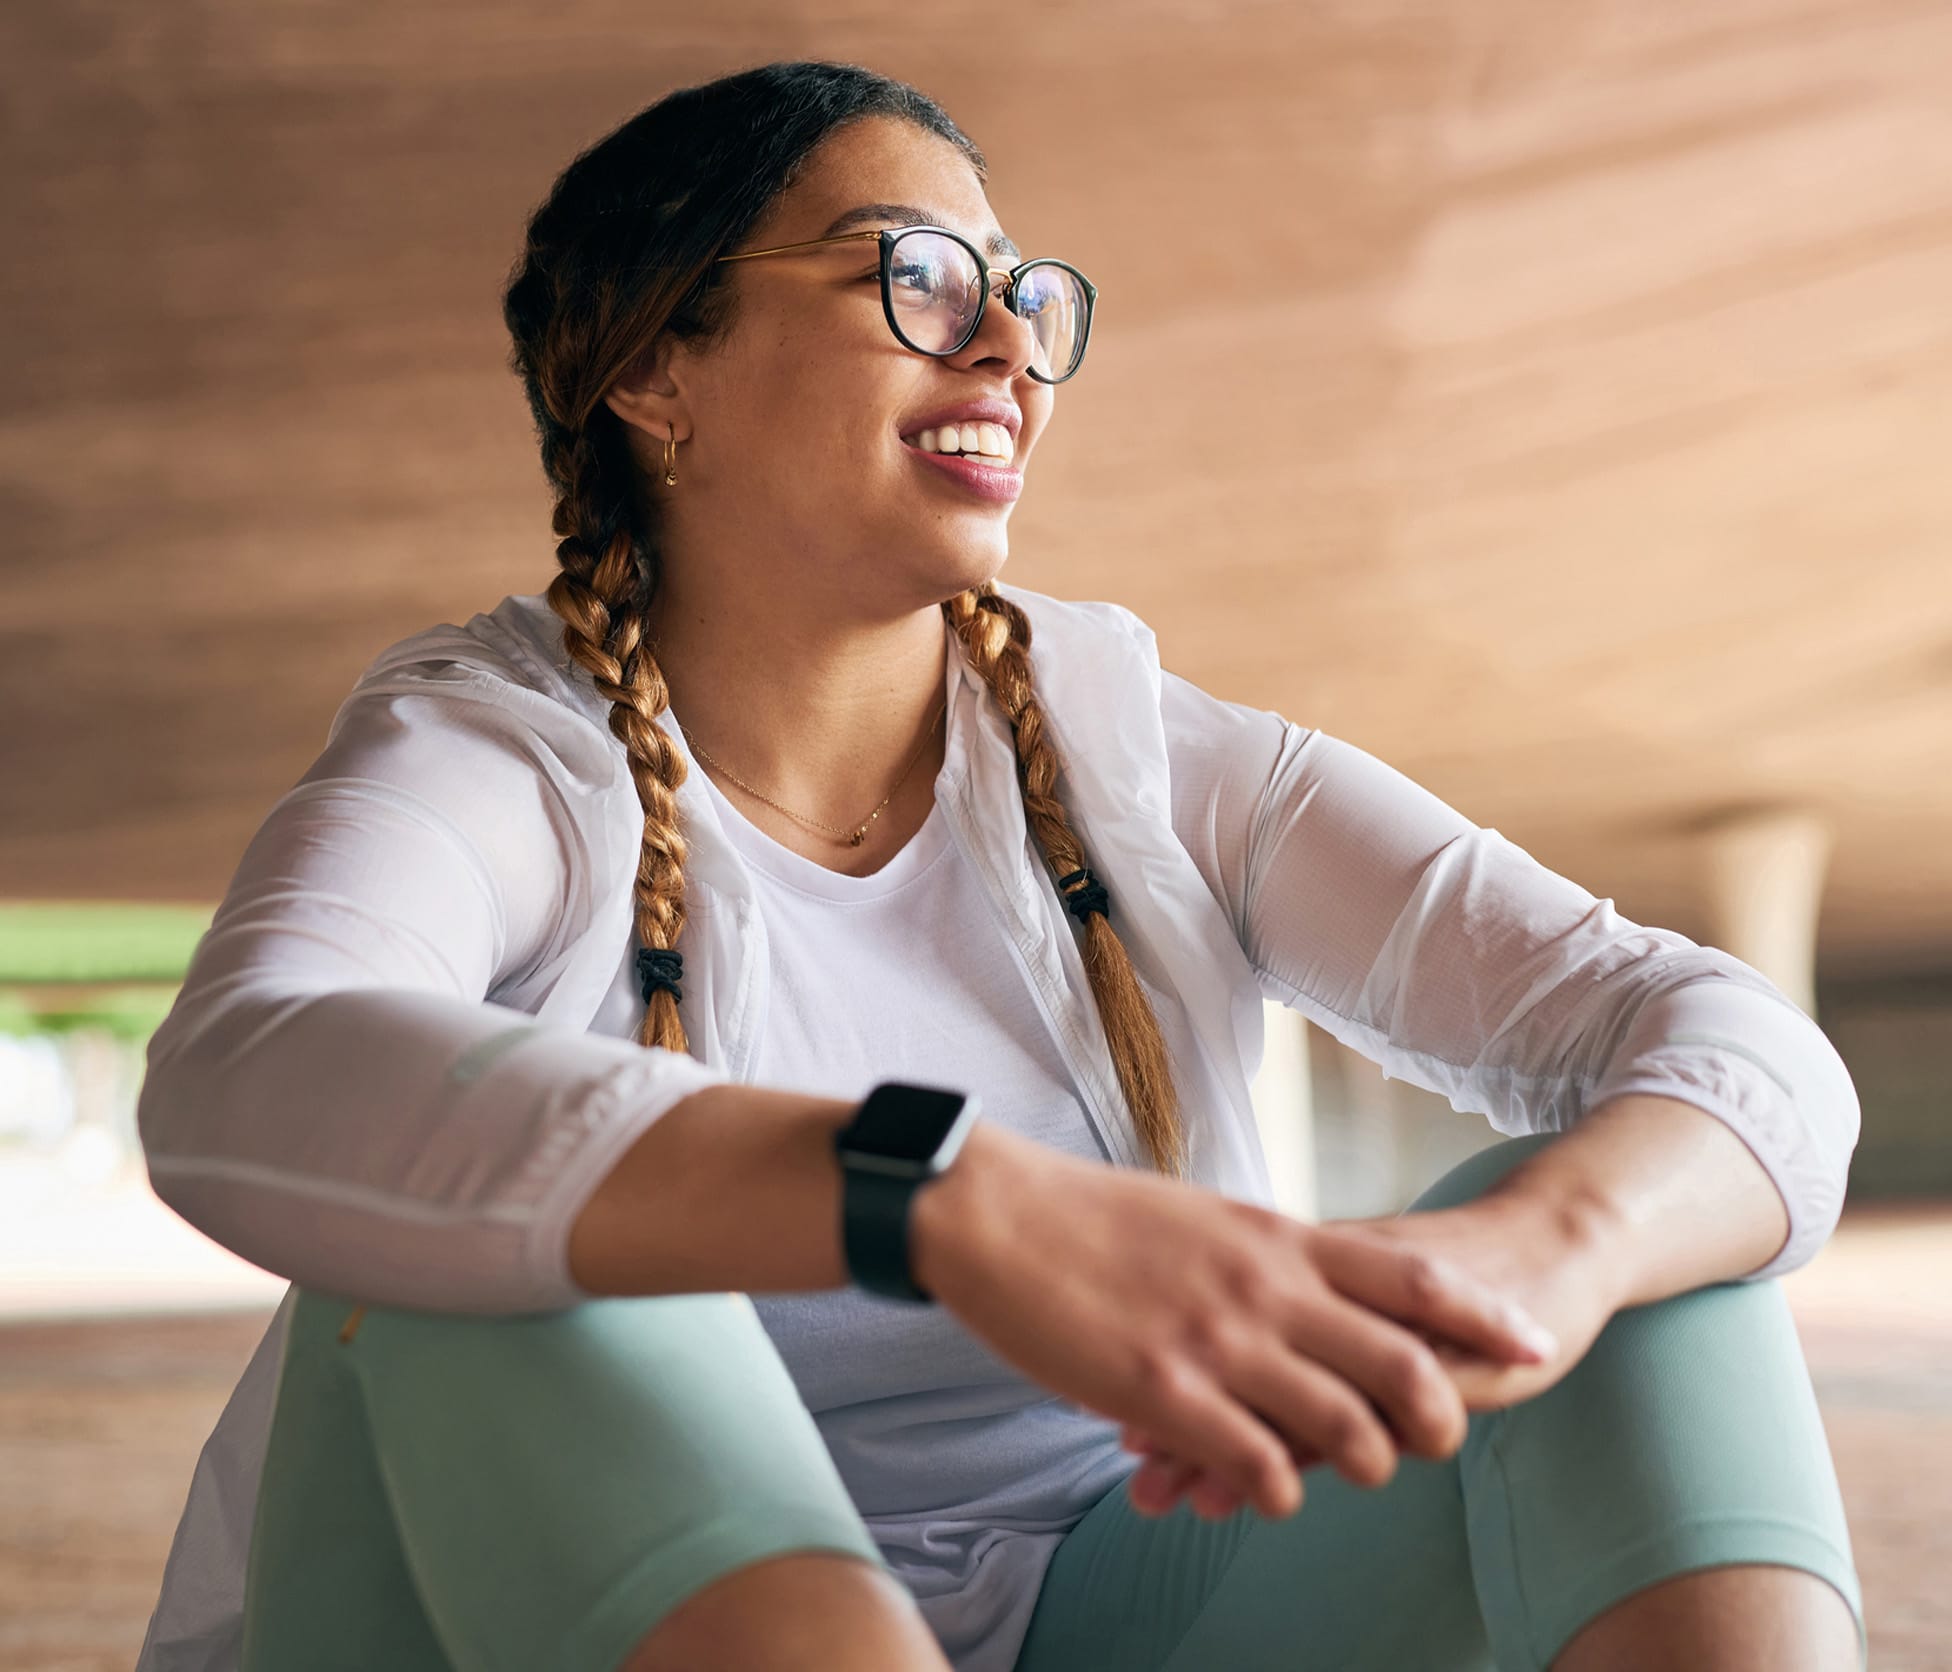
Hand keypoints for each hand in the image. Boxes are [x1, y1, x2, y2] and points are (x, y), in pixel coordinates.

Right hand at [910, 1125, 1565, 1521]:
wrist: (996, 1215)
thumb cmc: (1093, 1215)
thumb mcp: (1206, 1217)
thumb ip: (1268, 1256)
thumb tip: (1311, 1284)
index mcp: (1276, 1238)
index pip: (1413, 1277)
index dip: (1484, 1316)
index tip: (1534, 1345)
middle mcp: (1265, 1289)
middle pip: (1403, 1365)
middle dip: (1439, 1417)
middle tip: (1436, 1442)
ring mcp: (1218, 1343)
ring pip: (1344, 1430)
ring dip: (1360, 1465)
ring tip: (1346, 1469)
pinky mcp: (1163, 1393)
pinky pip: (1260, 1468)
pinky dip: (1277, 1491)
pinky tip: (1261, 1486)